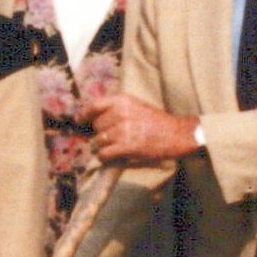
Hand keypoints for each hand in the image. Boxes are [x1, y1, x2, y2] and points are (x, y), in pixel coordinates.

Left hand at [86, 88, 201, 162]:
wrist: (176, 134)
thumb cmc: (156, 120)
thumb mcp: (136, 105)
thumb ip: (116, 107)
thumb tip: (93, 115)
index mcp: (122, 100)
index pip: (94, 105)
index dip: (84, 114)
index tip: (79, 120)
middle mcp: (121, 113)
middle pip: (96, 126)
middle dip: (101, 132)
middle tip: (113, 136)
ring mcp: (123, 130)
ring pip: (99, 141)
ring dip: (103, 146)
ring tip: (114, 146)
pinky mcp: (127, 146)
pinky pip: (104, 153)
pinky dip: (105, 157)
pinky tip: (112, 155)